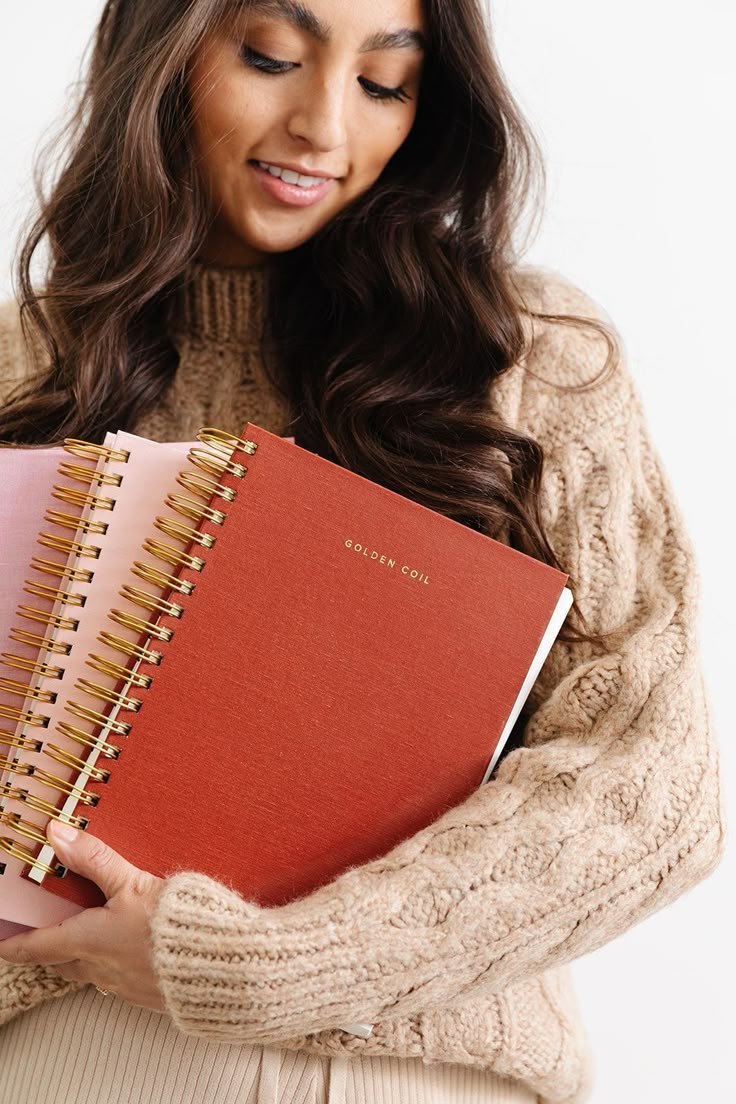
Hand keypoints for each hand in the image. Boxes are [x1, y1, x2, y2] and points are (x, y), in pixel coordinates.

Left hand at [0, 818, 165, 1011]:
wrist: (225, 964)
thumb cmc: (178, 924)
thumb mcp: (133, 883)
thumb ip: (94, 859)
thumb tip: (57, 835)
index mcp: (90, 941)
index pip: (39, 945)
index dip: (16, 944)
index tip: (1, 945)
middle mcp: (102, 968)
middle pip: (63, 963)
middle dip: (51, 951)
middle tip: (44, 938)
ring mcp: (126, 986)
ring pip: (92, 972)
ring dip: (85, 958)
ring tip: (90, 940)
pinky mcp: (151, 994)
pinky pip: (121, 981)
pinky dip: (116, 965)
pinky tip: (133, 951)